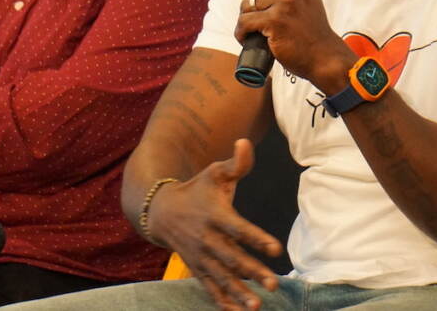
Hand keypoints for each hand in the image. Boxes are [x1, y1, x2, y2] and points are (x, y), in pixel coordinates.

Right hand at [148, 139, 281, 310]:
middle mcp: (207, 238)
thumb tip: (246, 142)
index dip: (257, 238)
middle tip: (273, 284)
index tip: (275, 249)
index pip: (238, 228)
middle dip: (252, 272)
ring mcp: (200, 256)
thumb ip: (235, 163)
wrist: (160, 210)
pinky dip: (221, 300)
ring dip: (239, 292)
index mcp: (215, 214)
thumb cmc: (196, 190)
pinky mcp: (196, 268)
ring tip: (257, 305)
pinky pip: (208, 287)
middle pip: (232, 257)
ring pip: (221, 277)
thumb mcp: (214, 173)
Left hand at [234, 0, 354, 88]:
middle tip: (263, 22)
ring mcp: (285, 1)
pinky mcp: (275, 20)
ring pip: (245, 6)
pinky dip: (242, 33)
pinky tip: (250, 39)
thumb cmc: (310, 30)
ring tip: (258, 31)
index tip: (266, 4)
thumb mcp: (296, 1)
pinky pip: (244, 22)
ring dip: (246, 21)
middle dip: (250, 7)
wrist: (323, 56)